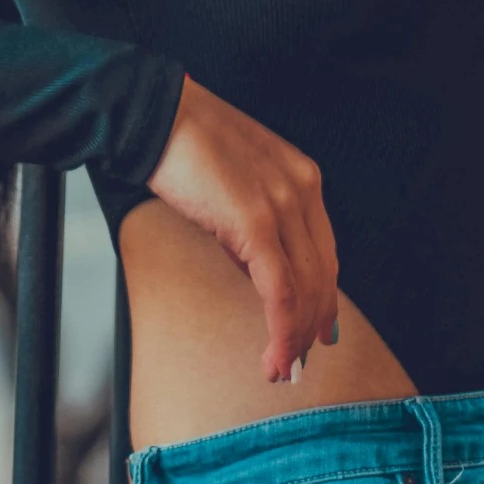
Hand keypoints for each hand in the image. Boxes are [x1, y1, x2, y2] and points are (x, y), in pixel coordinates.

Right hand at [145, 75, 338, 384]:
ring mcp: (283, 204)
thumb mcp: (238, 182)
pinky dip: (281, 332)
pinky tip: (272, 357)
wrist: (158, 115)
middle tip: (294, 362)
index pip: (325, 253)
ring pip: (306, 290)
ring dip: (295, 339)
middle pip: (323, 277)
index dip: (323, 300)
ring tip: (281, 369)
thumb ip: (255, 223)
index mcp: (302, 177)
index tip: (316, 333)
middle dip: (311, 328)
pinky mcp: (257, 222)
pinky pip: (281, 292)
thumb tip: (256, 271)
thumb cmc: (186, 146)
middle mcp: (303, 189)